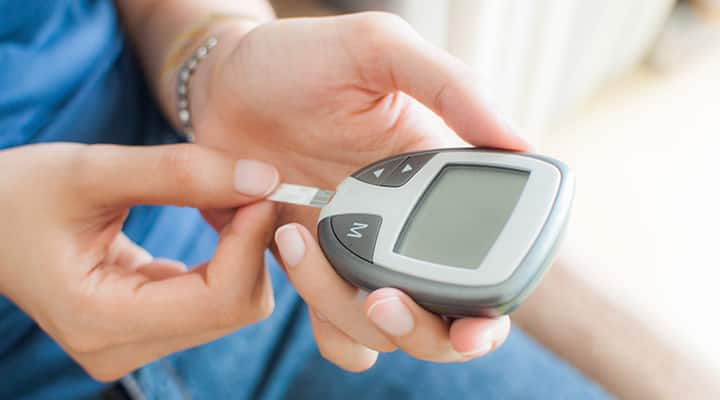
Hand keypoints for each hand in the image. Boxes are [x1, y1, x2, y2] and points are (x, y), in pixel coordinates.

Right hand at [0, 143, 278, 380]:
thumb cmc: (21, 193)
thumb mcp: (92, 170)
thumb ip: (179, 174)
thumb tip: (264, 178)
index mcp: (100, 320)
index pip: (220, 299)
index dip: (252, 241)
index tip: (262, 187)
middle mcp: (120, 349)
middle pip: (235, 307)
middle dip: (252, 244)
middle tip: (245, 185)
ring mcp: (133, 345)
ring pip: (232, 305)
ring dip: (241, 248)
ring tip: (221, 197)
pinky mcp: (145, 329)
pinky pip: (214, 298)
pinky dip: (226, 256)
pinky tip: (210, 216)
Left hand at [192, 12, 522, 369]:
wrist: (222, 84)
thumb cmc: (300, 60)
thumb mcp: (379, 50)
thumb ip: (452, 86)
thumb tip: (520, 143)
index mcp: (436, 185)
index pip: (486, 262)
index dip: (489, 312)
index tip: (474, 327)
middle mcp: (405, 229)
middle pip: (439, 321)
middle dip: (419, 329)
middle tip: (381, 299)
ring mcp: (358, 254)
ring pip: (379, 332)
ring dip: (349, 314)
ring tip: (300, 238)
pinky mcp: (313, 268)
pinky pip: (331, 327)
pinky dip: (321, 320)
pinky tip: (293, 255)